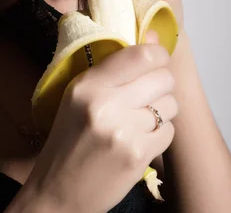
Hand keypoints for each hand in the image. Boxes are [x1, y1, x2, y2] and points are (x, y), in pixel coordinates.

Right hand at [22, 39, 176, 212]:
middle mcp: (106, 105)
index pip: (140, 55)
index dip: (157, 54)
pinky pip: (169, 131)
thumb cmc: (69, 137)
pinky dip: (161, 133)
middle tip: (148, 91)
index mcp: (87, 85)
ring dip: (162, 109)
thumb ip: (114, 68)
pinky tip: (141, 137)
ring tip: (141, 117)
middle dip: (162, 82)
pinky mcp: (138, 156)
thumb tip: (155, 39)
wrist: (60, 189)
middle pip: (163, 78)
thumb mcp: (78, 95)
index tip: (156, 58)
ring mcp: (124, 132)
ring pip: (170, 105)